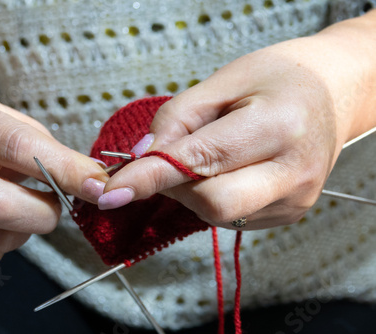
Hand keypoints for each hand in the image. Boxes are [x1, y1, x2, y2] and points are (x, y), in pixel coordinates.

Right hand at [0, 91, 108, 265]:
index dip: (65, 171)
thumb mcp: (13, 124)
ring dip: (27, 230)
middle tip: (57, 205)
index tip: (97, 187)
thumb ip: (51, 151)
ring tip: (23, 207)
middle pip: (2, 206)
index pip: (20, 149)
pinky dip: (4, 242)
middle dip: (46, 213)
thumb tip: (94, 184)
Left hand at [99, 12, 375, 229]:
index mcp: (277, 126)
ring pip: (218, 215)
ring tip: (207, 156)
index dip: (150, 178)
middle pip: (211, 203)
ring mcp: (295, 199)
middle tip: (170, 160)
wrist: (330, 94)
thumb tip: (142, 157)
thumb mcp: (223, 81)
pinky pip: (232, 218)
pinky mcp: (289, 214)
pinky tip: (225, 171)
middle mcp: (293, 171)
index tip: (111, 192)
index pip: (201, 162)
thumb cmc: (276, 78)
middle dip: (175, 186)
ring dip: (193, 192)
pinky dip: (212, 197)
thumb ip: (177, 119)